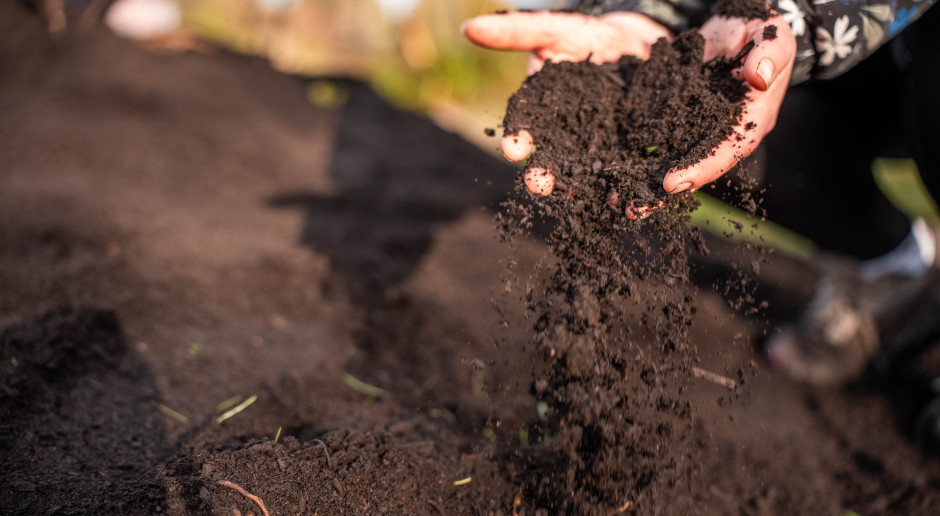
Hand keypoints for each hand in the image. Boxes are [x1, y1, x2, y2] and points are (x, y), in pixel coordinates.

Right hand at [463, 9, 673, 185]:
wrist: (638, 43)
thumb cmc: (589, 37)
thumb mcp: (556, 29)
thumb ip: (518, 31)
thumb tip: (470, 27)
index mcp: (540, 114)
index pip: (523, 129)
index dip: (515, 139)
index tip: (512, 148)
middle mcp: (565, 140)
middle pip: (551, 162)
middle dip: (543, 175)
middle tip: (539, 185)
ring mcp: (597, 152)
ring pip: (587, 178)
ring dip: (586, 193)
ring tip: (580, 201)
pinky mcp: (628, 157)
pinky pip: (626, 177)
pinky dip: (628, 191)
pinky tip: (630, 204)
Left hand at [626, 11, 795, 217]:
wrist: (740, 23)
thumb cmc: (761, 30)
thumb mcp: (772, 35)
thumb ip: (769, 54)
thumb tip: (757, 76)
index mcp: (750, 121)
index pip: (726, 151)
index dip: (700, 168)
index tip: (671, 183)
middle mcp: (722, 132)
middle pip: (693, 167)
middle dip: (663, 191)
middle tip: (634, 209)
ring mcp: (698, 127)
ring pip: (669, 159)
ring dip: (643, 180)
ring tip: (616, 199)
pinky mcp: (678, 117)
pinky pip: (655, 138)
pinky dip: (634, 154)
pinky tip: (610, 168)